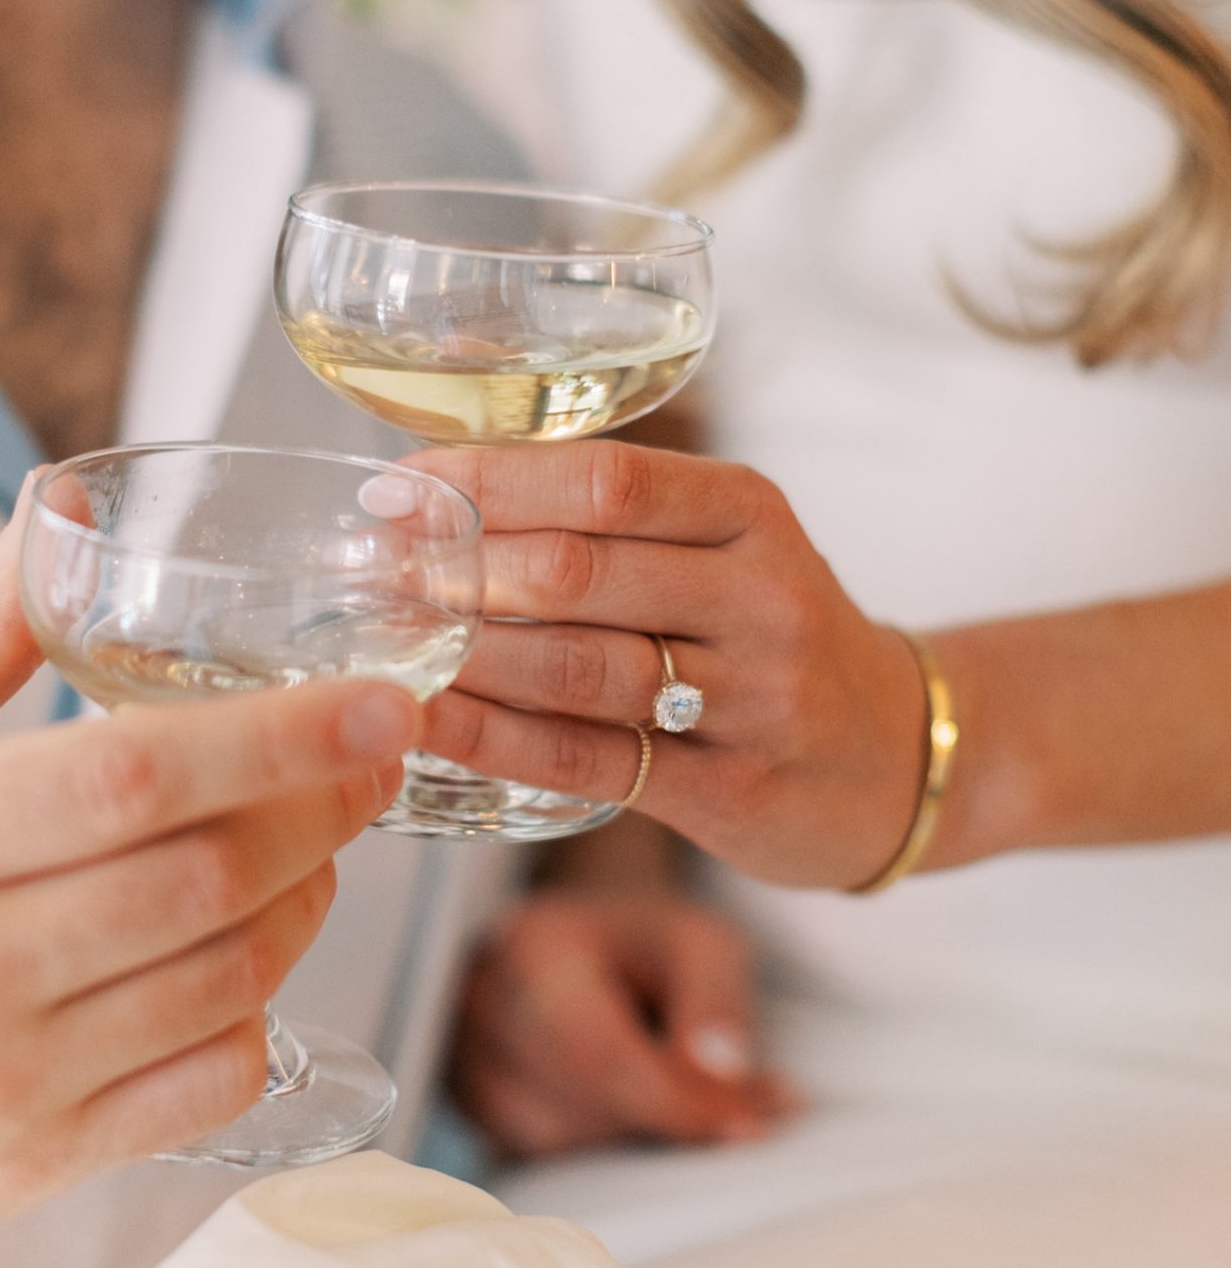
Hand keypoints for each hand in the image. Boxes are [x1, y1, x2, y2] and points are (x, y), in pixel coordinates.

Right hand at [0, 512, 410, 1267]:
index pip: (129, 777)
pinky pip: (202, 1088)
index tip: (370, 703)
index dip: (278, 737)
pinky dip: (259, 1011)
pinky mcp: (27, 1171)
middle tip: (375, 756)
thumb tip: (69, 511)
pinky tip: (250, 951)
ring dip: (304, 898)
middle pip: (200, 877)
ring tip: (315, 839)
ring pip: (222, 979)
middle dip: (322, 806)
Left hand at [412, 441, 933, 889]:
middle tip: (372, 574)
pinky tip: (429, 719)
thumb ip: (613, 513)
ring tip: (385, 642)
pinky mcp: (732, 789)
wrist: (895, 755)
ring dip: (464, 654)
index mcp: (750, 512)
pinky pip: (589, 758)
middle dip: (457, 570)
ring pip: (577, 668)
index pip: (606, 478)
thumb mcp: (727, 543)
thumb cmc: (769, 633)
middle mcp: (761, 595)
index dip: (488, 480)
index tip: (398, 491)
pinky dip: (494, 737)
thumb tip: (445, 483)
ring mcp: (754, 698)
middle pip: (579, 571)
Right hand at [451, 889, 795, 1156]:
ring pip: (554, 1141)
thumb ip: (718, 999)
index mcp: (532, 947)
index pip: (598, 1052)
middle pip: (577, 1104)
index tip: (751, 1125)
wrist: (587, 937)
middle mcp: (478, 1003)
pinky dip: (597, 1148)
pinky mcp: (468, 1103)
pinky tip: (638, 1112)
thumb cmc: (648, 938)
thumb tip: (719, 1075)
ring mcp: (461, 1056)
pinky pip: (537, 1154)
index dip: (677, 1103)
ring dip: (634, 1138)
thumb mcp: (704, 940)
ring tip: (691, 1103)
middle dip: (668, 1121)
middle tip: (750, 1113)